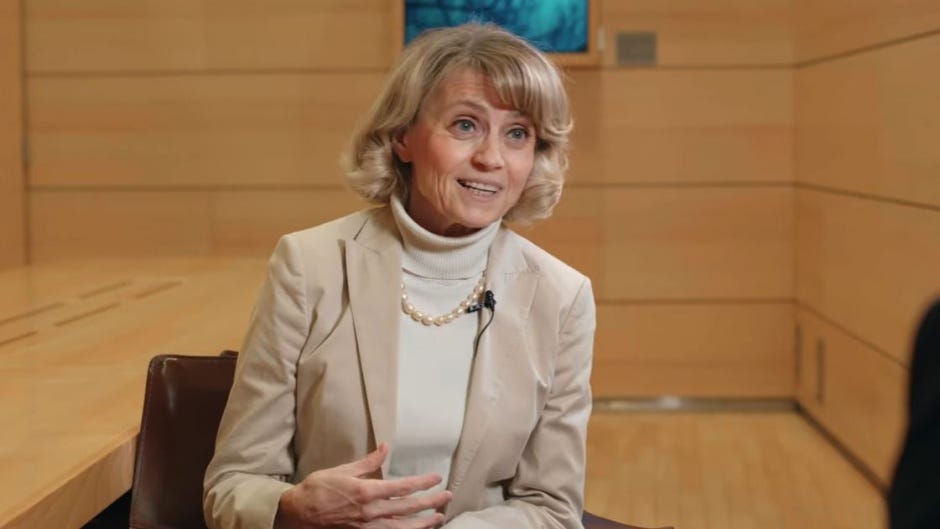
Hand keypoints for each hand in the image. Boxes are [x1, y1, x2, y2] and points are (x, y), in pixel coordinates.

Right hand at [275, 442, 451, 528]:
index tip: (436, 478)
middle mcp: (370, 512)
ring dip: (423, 523)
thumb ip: (368, 461)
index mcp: (366, 491)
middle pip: (408, 508)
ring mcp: (366, 526)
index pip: (403, 487)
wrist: (298, 514)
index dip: (422, 483)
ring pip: (402, 528)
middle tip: (447, 497)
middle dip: (430, 502)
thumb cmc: (318, 489)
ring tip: (438, 519)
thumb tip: (385, 447)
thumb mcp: (343, 470)